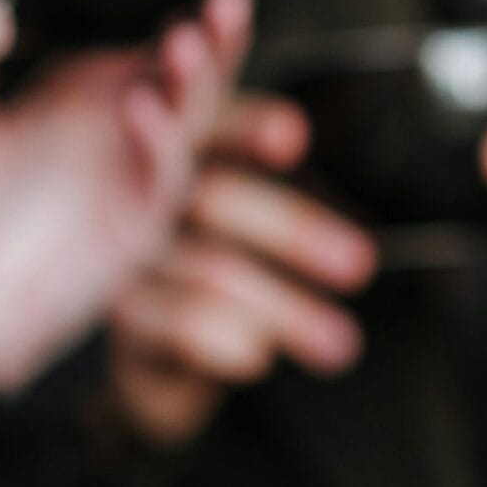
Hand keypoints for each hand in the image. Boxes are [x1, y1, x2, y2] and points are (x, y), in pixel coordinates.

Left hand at [0, 0, 254, 396]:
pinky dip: (158, 139)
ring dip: (197, 80)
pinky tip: (142, 105)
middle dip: (220, 36)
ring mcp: (139, 180)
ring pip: (192, 120)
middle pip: (196, 75)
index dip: (184, 9)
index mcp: (97, 101)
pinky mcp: (140, 229)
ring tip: (189, 39)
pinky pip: (163, 178)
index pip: (155, 44)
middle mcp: (130, 135)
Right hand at [104, 94, 376, 448]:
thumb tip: (307, 150)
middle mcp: (147, 198)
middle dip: (295, 231)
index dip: (247, 127)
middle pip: (216, 198)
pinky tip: (257, 356)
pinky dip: (229, 341)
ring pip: (213, 271)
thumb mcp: (257, 222)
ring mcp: (127, 257)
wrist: (164, 360)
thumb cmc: (218, 268)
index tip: (291, 137)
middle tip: (359, 266)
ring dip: (288, 310)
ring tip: (339, 344)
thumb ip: (276, 173)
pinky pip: (181, 325)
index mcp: (187, 155)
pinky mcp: (128, 318)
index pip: (215, 127)